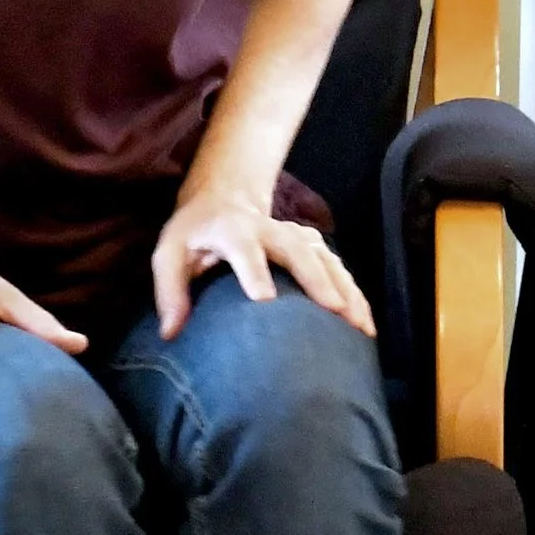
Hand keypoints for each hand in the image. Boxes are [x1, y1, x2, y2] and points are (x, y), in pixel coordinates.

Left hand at [151, 188, 374, 341]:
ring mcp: (295, 236)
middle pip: (298, 251)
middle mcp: (269, 230)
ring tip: (360, 324)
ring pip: (326, 259)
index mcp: (232, 230)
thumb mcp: (168, 255)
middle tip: (334, 311)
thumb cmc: (193, 236)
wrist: (223, 201)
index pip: (244, 248)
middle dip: (318, 280)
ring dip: (346, 290)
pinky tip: (365, 323)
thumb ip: (170, 291)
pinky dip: (354, 294)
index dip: (254, 270)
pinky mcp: (312, 247)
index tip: (264, 299)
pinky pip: (338, 269)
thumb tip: (170, 333)